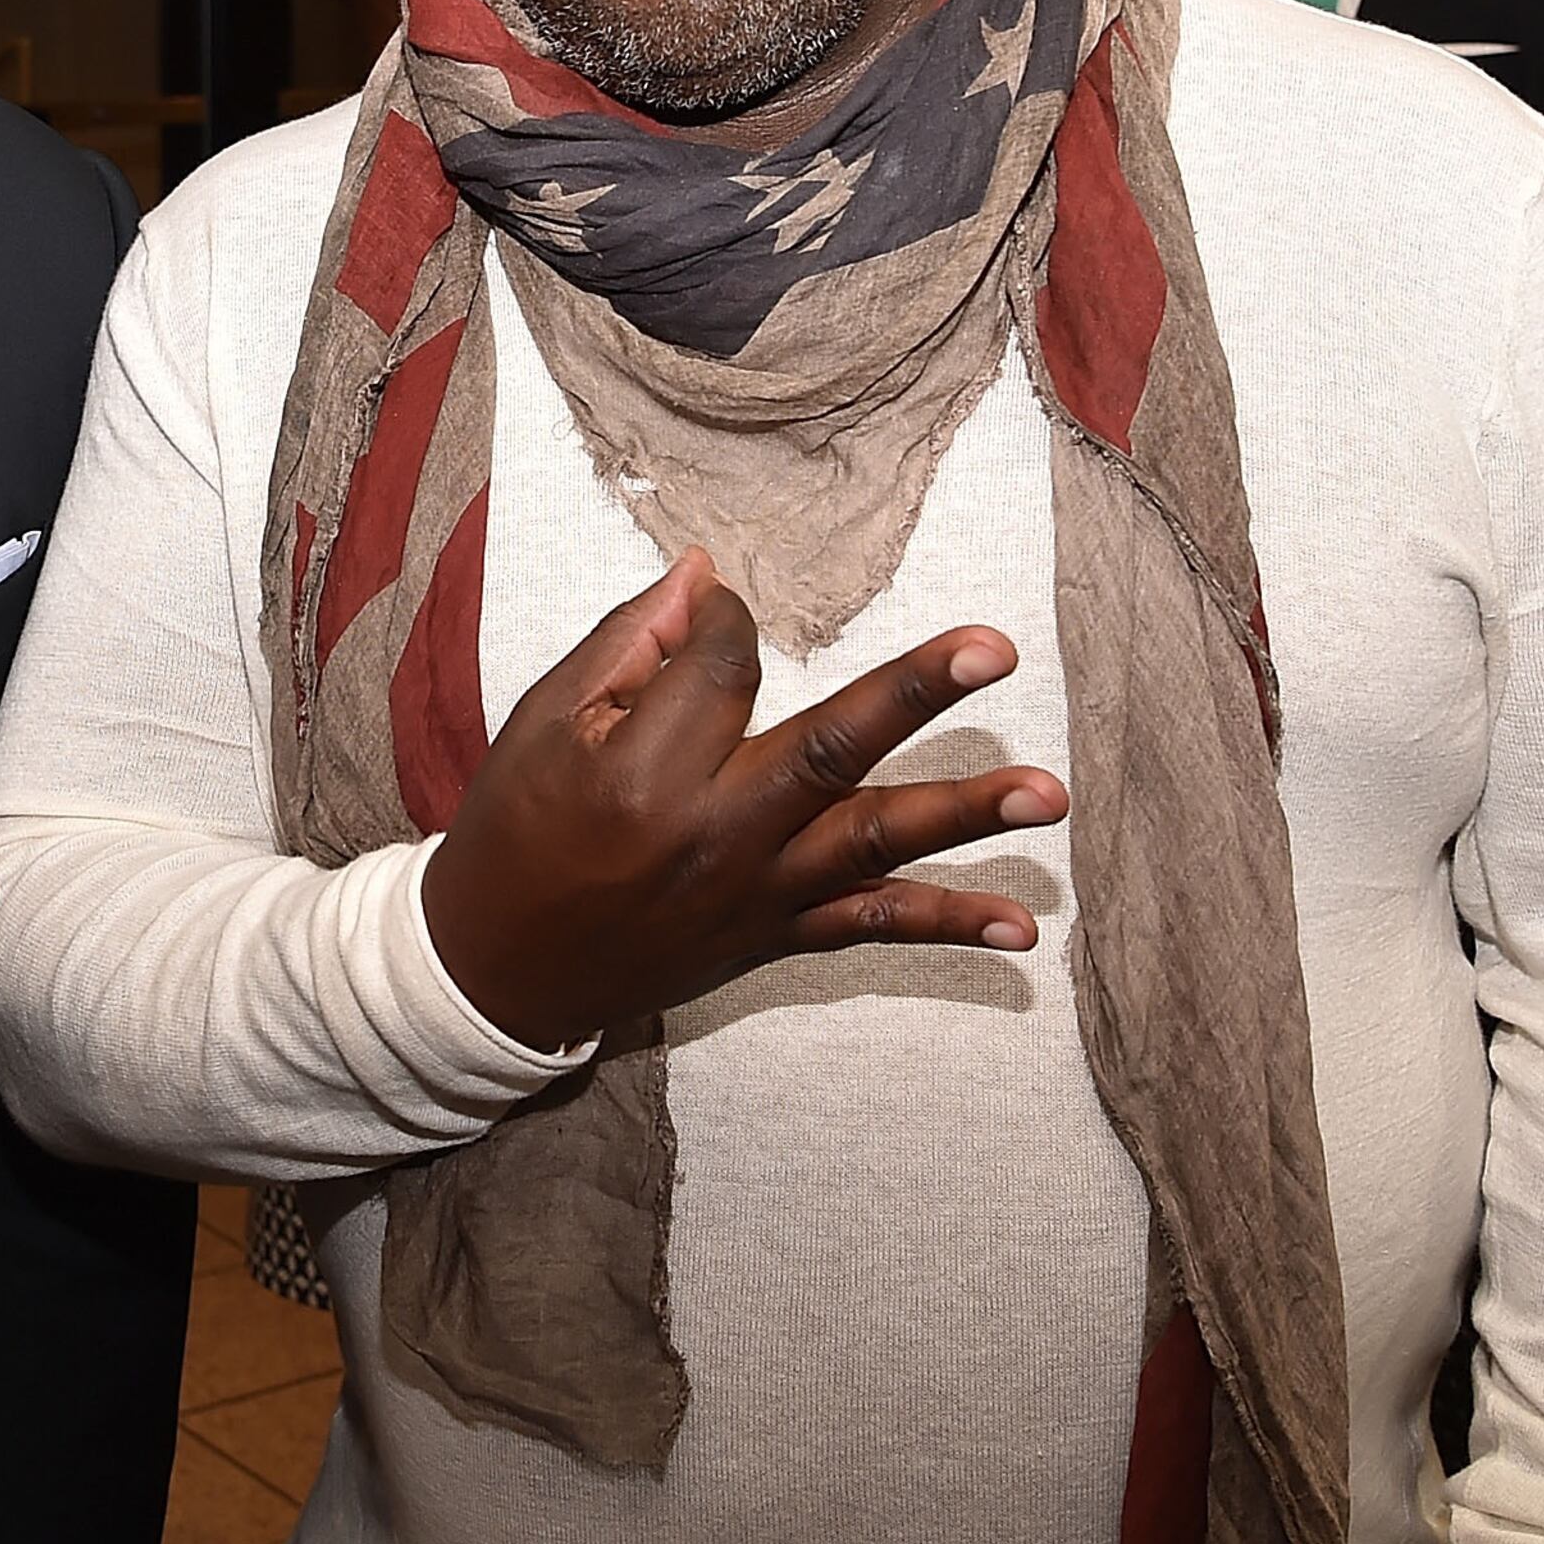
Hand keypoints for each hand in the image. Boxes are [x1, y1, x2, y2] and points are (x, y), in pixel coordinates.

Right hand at [418, 550, 1067, 1051]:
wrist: (496, 967)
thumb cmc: (514, 830)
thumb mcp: (542, 723)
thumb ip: (628, 645)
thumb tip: (707, 576)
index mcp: (642, 770)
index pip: (724, 663)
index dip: (727, 620)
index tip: (717, 609)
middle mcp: (712, 834)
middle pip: (828, 748)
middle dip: (915, 694)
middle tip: (995, 648)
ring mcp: (753, 892)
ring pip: (872, 843)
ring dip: (965, 812)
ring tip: (1047, 792)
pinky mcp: (773, 935)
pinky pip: (870, 927)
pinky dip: (948, 925)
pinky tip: (1021, 926)